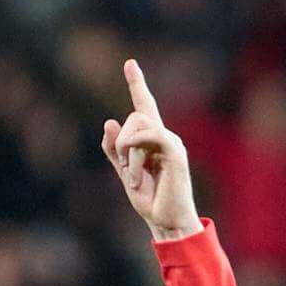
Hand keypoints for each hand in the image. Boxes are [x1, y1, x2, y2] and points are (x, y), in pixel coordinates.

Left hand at [102, 59, 202, 242]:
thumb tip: (110, 121)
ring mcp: (171, 142)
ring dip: (128, 152)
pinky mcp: (175, 151)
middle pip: (136, 115)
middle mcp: (164, 136)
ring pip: (139, 124)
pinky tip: (137, 175)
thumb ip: (115, 150)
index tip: (130, 63)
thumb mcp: (125, 174)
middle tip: (125, 171)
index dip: (137, 84)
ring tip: (134, 179)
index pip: (144, 106)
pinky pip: (149, 136)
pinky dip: (135, 153)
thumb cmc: (151, 201)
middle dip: (122, 143)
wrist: (168, 222)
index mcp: (152, 140)